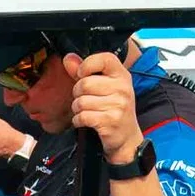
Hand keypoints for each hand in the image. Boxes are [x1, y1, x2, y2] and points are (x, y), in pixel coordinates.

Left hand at [68, 50, 144, 165]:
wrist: (126, 138)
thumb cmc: (113, 109)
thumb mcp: (104, 88)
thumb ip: (84, 72)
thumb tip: (68, 58)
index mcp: (122, 75)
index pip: (104, 58)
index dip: (87, 65)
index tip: (81, 74)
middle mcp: (123, 88)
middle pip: (85, 83)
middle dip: (77, 93)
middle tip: (84, 100)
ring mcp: (119, 104)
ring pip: (81, 101)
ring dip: (77, 109)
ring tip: (87, 111)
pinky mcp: (111, 121)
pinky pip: (83, 116)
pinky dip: (78, 120)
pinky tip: (85, 121)